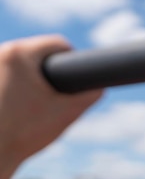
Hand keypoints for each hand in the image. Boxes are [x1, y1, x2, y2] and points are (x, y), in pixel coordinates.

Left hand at [0, 35, 102, 178]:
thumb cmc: (25, 133)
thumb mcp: (68, 111)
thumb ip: (92, 95)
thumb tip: (100, 87)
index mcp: (20, 54)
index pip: (57, 44)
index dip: (72, 60)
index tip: (73, 80)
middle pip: (35, 53)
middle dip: (47, 72)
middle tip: (51, 97)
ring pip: (18, 65)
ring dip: (28, 77)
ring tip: (32, 102)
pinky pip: (4, 75)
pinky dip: (11, 86)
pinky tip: (13, 104)